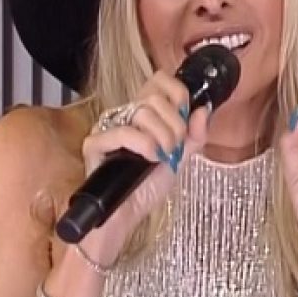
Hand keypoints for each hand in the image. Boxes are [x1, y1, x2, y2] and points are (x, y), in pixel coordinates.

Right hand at [79, 71, 209, 257]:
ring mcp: (107, 127)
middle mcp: (123, 115)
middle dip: (174, 125)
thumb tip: (203, 109)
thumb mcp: (180, 159)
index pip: (158, 79)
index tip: (184, 117)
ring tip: (161, 156)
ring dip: (162, 138)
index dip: (177, 94)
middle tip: (173, 147)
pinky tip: (149, 159)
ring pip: (142, 111)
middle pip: (154, 96)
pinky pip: (124, 132)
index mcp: (143, 112)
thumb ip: (195, 135)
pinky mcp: (94, 144)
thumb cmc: (146, 188)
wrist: (126, 217)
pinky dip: (144, 146)